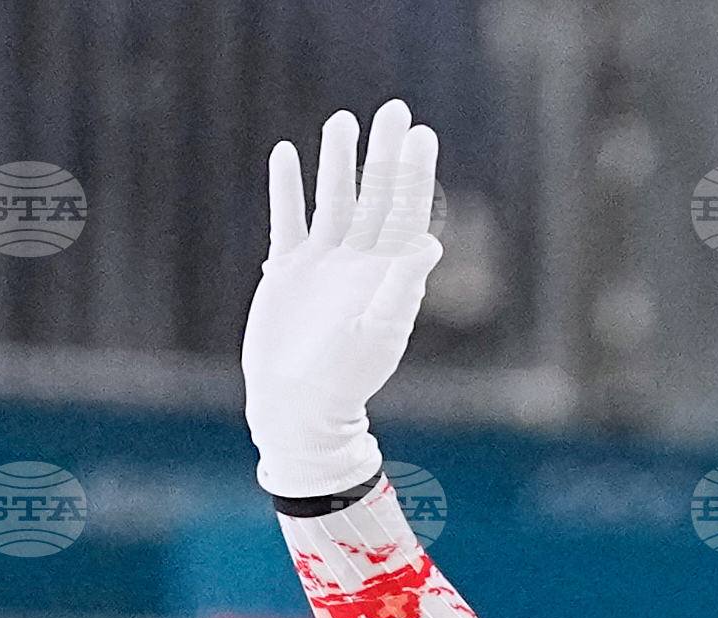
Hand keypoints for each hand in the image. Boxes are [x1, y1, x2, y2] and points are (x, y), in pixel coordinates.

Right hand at [244, 97, 440, 498]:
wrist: (299, 408)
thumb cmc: (345, 379)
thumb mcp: (377, 332)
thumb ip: (401, 286)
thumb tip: (430, 244)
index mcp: (385, 275)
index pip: (404, 212)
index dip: (414, 173)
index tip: (422, 133)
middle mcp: (357, 263)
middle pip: (374, 196)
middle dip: (384, 153)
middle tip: (394, 109)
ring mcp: (322, 264)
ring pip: (333, 200)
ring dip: (338, 161)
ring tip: (342, 121)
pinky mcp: (288, 272)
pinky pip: (288, 220)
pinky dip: (287, 188)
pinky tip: (287, 154)